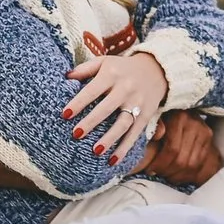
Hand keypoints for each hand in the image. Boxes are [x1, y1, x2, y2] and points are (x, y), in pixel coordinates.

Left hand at [62, 48, 170, 165]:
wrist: (158, 69)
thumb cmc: (123, 68)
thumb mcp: (105, 62)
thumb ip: (85, 69)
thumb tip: (65, 77)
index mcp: (112, 74)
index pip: (92, 90)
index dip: (79, 102)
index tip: (65, 114)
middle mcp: (125, 88)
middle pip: (107, 108)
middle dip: (92, 121)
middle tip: (76, 134)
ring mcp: (137, 103)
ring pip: (123, 123)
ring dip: (109, 138)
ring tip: (95, 151)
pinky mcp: (146, 115)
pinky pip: (134, 134)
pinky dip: (124, 148)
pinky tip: (112, 161)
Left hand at [141, 111, 223, 185]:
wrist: (180, 109)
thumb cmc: (162, 117)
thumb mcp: (154, 120)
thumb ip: (153, 129)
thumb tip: (158, 135)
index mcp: (180, 118)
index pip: (173, 149)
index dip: (160, 163)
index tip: (150, 169)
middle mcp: (196, 124)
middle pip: (182, 160)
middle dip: (167, 171)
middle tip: (157, 173)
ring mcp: (205, 133)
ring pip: (192, 165)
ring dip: (177, 175)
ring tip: (166, 174)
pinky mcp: (209, 140)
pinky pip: (200, 165)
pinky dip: (187, 174)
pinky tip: (177, 174)